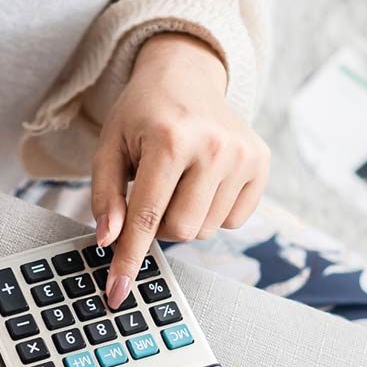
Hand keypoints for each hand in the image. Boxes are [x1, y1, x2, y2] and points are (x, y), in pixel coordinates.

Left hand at [92, 33, 269, 308]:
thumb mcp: (109, 146)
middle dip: (159, 224)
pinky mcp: (262, 162)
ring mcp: (244, 155)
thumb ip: (105, 195)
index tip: (117, 293)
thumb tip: (109, 241)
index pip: (147, 217)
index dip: (129, 259)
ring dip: (185, 216)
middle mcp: (214, 147)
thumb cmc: (142, 113)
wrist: (186, 73)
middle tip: (152, 192)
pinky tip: (203, 179)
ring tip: (178, 178)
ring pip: (206, 230)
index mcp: (171, 140)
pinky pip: (232, 220)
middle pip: (180, 231)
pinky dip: (211, 210)